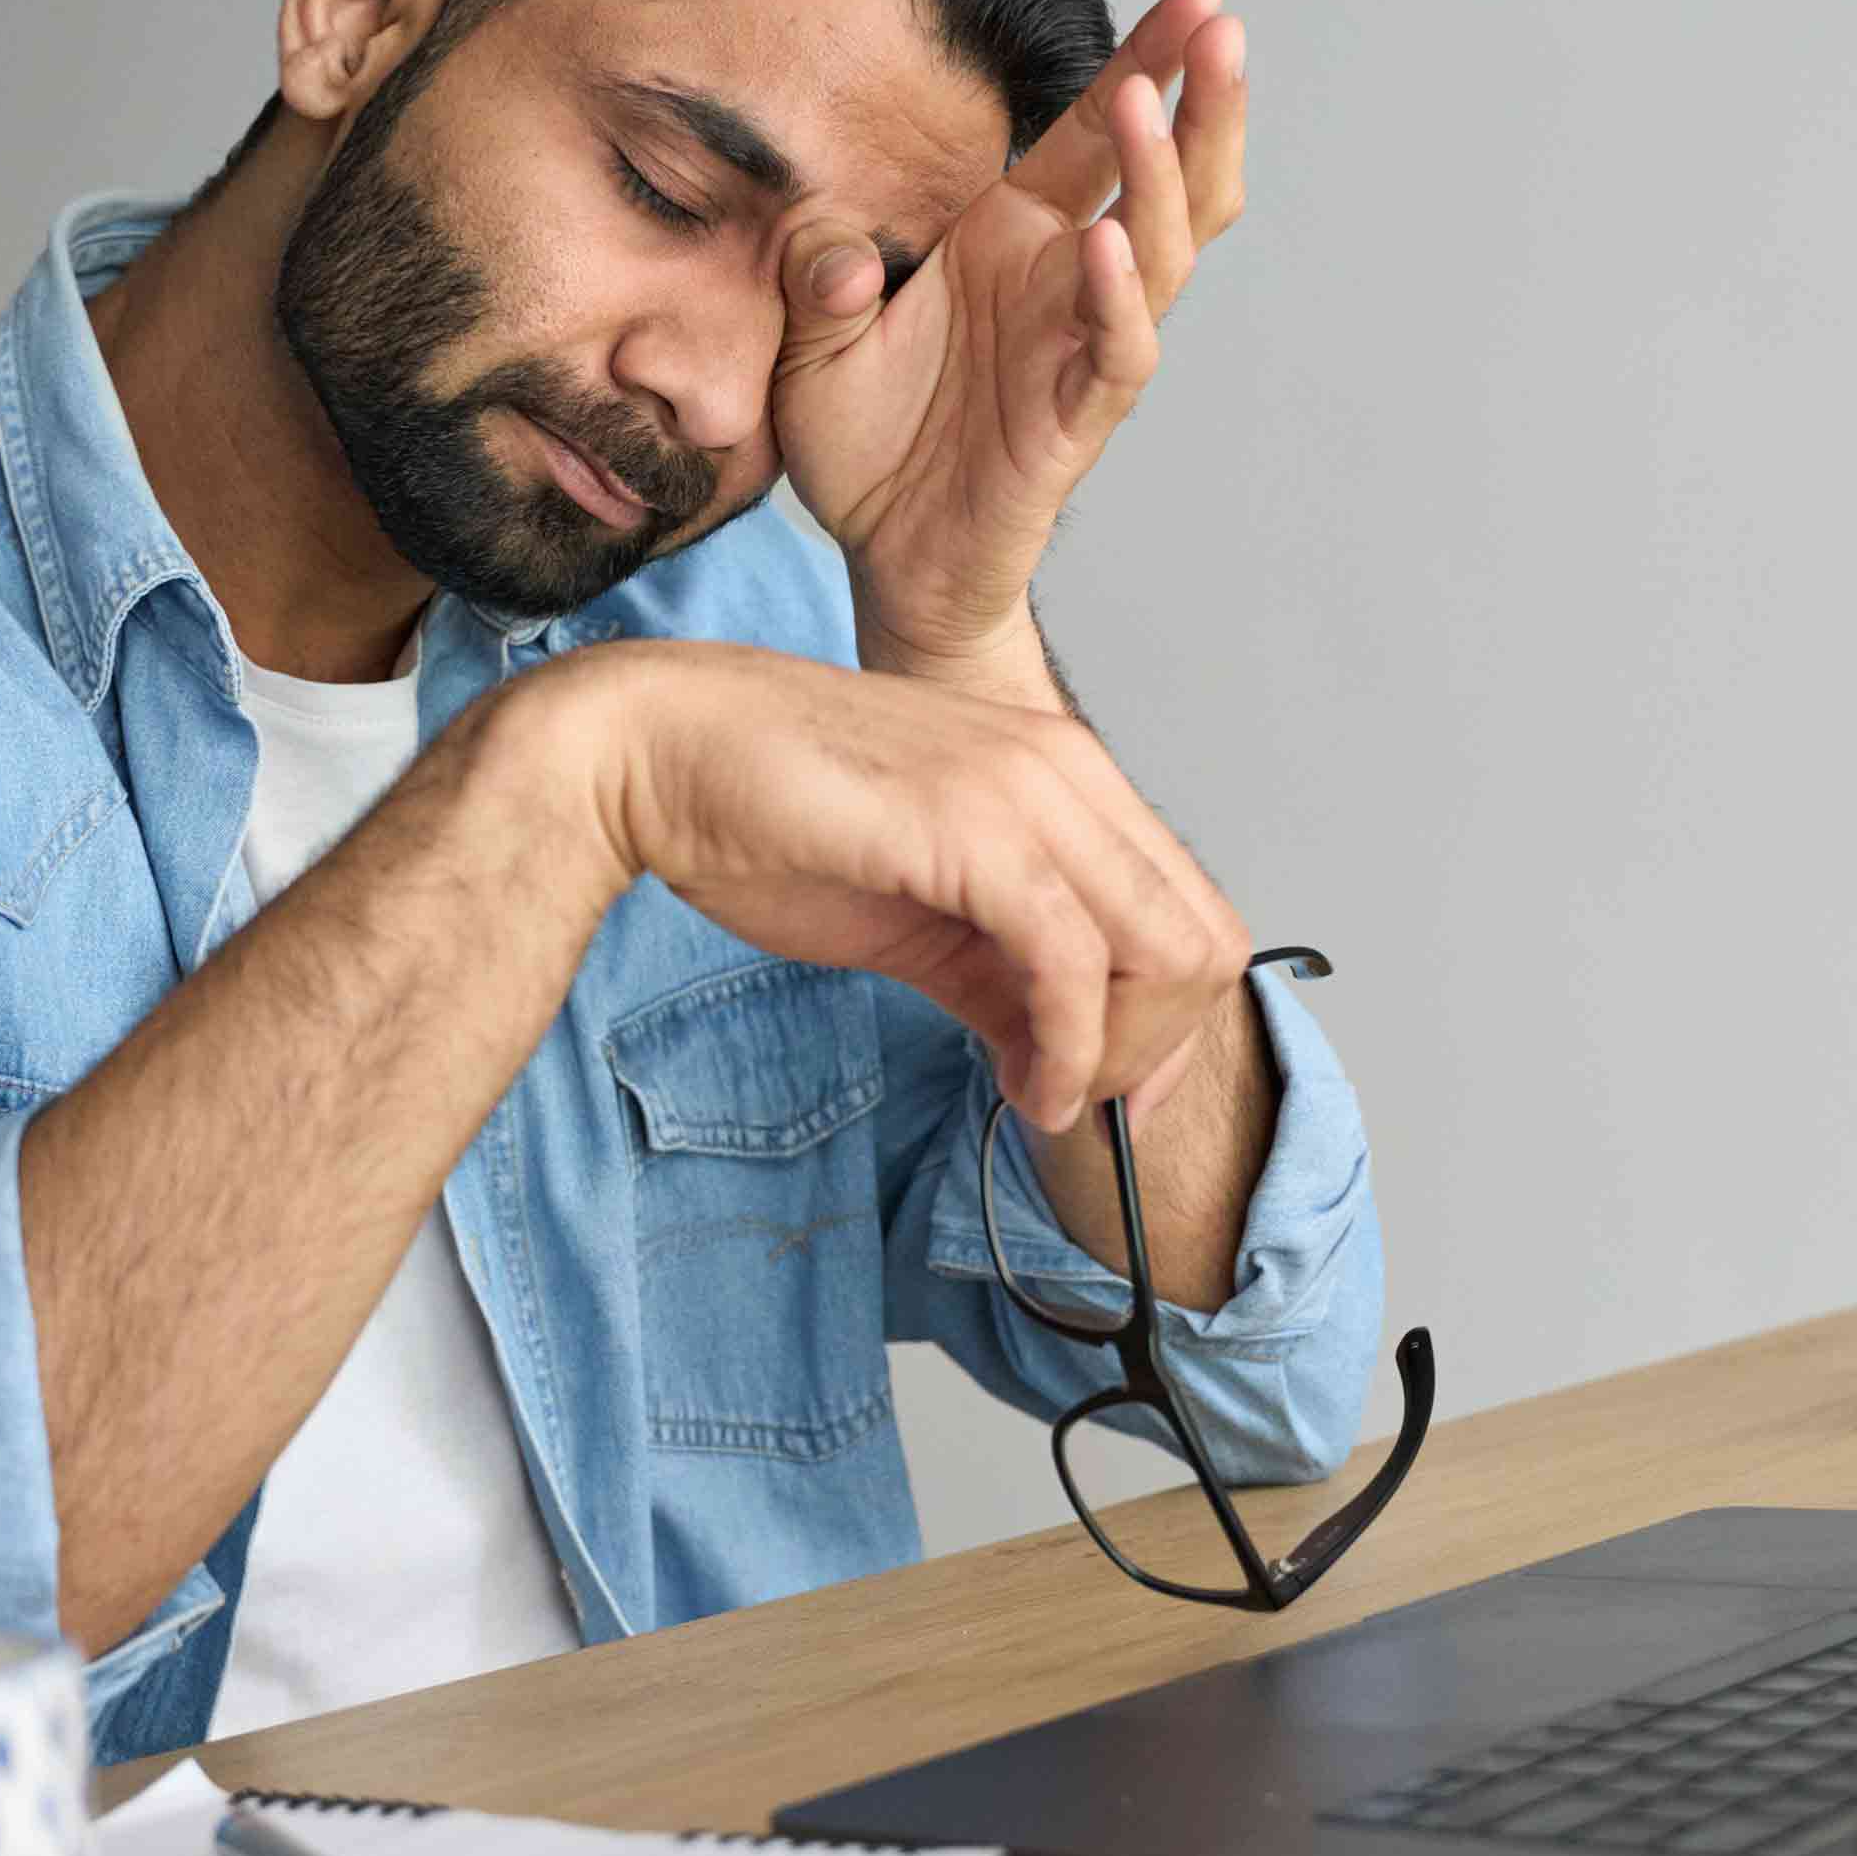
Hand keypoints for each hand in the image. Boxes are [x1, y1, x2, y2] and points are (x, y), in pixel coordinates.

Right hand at [516, 640, 1250, 1126]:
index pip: (1188, 909)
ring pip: (1165, 952)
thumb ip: (999, 975)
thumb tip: (1056, 1054)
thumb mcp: (916, 916)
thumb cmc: (764, 818)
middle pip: (1203, 938)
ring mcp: (1028, 790)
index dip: (1174, 1025)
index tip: (1116, 1095)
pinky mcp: (976, 828)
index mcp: (1059, 775)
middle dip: (1157, 1050)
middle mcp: (1065, 769)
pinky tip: (1023, 1088)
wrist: (653, 754)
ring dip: (1118, 1059)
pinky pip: (1074, 962)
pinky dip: (1069, 1051)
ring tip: (1043, 1097)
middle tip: (1074, 1101)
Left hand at [768, 0, 1250, 669]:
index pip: (1095, 133)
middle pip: (1164, 177)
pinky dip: (1115, 297)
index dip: (1148, 61)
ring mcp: (1080, 346)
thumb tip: (830, 253)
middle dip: (1199, 100)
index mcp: (1010, 236)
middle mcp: (1062, 279)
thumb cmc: (864, 442)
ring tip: (1152, 102)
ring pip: (1158, 250)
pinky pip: (1117, 350)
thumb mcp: (807, 343)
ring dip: (1159, 176)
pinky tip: (1102, 242)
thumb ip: (815, 283)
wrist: (885, 559)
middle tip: (1223, 23)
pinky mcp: (1075, 420)